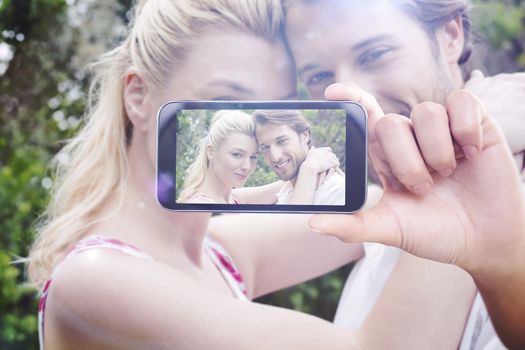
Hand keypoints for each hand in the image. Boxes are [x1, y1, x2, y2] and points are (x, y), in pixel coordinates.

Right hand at [302, 146, 339, 173]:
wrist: (310, 166)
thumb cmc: (309, 161)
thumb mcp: (310, 153)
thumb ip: (312, 149)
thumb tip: (313, 146)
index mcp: (322, 149)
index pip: (329, 149)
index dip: (329, 153)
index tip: (327, 158)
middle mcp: (327, 152)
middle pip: (333, 154)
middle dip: (332, 158)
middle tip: (331, 163)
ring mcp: (330, 157)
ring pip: (336, 159)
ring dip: (335, 162)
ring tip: (334, 166)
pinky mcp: (332, 162)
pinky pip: (337, 163)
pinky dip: (337, 165)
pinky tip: (335, 167)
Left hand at [309, 83, 524, 274]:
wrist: (484, 243)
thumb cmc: (435, 233)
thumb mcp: (390, 229)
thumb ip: (353, 226)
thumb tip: (312, 224)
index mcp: (388, 156)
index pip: (367, 117)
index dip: (351, 99)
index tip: (333, 93)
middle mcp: (412, 138)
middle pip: (390, 123)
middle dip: (405, 162)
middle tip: (423, 188)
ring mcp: (443, 130)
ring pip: (425, 113)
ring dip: (436, 152)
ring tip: (448, 175)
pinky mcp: (476, 124)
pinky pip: (462, 103)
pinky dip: (465, 129)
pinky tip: (473, 154)